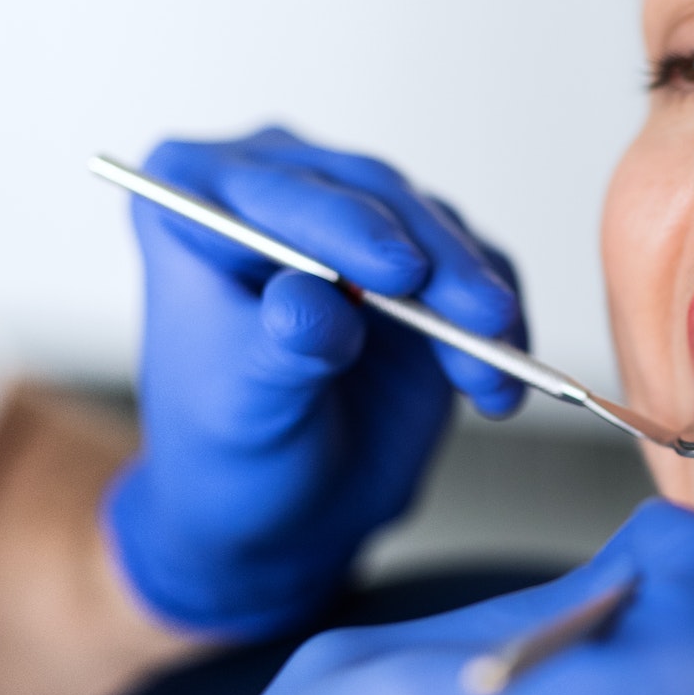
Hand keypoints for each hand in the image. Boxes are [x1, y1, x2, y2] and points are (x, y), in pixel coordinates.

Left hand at [107, 126, 526, 638]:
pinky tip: (500, 384)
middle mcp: (276, 189)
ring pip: (437, 228)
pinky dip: (500, 324)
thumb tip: (313, 301)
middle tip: (482, 319)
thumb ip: (280, 350)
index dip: (346, 227)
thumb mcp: (246, 409)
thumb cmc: (234, 451)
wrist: (284, 505)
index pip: (277, 196)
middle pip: (373, 198)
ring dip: (476, 300)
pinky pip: (479, 267)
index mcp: (193, 203)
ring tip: (491, 376)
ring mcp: (357, 217)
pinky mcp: (424, 257)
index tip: (402, 275)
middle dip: (438, 263)